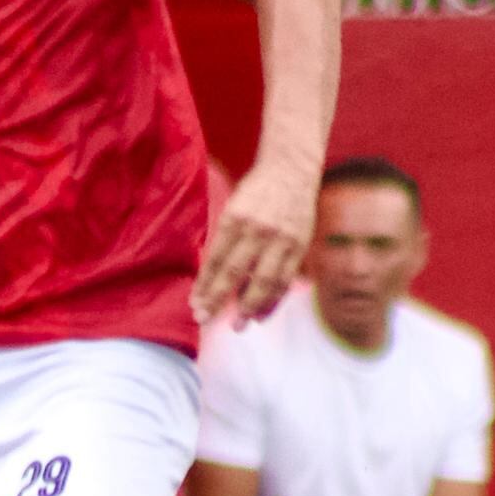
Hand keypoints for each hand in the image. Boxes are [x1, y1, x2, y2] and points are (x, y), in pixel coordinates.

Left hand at [194, 155, 313, 324]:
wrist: (291, 169)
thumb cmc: (256, 191)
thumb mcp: (234, 208)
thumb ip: (226, 240)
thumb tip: (214, 278)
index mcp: (235, 219)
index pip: (216, 260)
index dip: (205, 286)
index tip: (196, 305)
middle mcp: (257, 230)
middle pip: (235, 273)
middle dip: (219, 301)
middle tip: (206, 321)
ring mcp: (281, 239)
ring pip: (263, 281)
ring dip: (249, 308)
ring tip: (238, 326)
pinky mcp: (299, 245)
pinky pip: (285, 279)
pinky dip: (273, 300)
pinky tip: (261, 315)